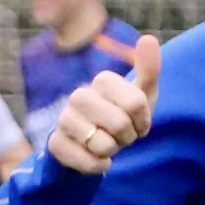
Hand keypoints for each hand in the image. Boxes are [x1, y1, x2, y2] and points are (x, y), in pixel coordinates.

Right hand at [48, 30, 162, 174]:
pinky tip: (95, 157)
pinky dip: (99, 165)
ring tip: (106, 143)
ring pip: (103, 144)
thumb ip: (148, 70)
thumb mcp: (142, 95)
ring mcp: (64, 119)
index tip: (137, 122)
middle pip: (120, 124)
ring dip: (112, 151)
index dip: (143, 120)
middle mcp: (79, 95)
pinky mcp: (55, 143)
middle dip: (127, 137)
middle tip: (121, 134)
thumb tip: (148, 38)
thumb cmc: (122, 116)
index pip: (136, 103)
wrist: (94, 144)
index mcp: (102, 81)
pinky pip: (89, 162)